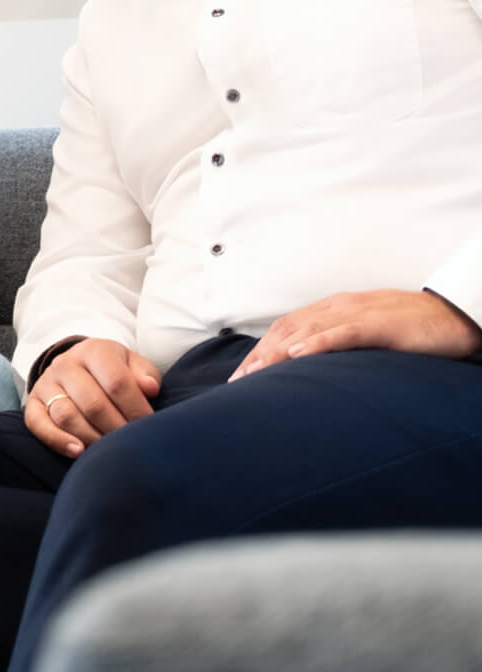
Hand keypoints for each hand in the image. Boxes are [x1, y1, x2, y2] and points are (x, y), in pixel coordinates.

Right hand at [24, 338, 160, 457]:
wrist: (76, 367)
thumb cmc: (110, 371)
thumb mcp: (130, 364)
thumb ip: (144, 373)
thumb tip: (149, 388)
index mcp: (93, 350)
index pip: (116, 382)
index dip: (136, 409)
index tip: (148, 426)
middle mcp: (65, 364)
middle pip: (93, 404)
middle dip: (116, 429)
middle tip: (130, 445)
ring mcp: (46, 383)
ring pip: (67, 416)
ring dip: (92, 439)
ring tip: (109, 451)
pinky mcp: (32, 403)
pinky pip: (39, 425)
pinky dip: (58, 441)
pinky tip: (79, 452)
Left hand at [229, 289, 481, 381]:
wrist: (452, 316)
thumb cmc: (409, 329)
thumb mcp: (365, 335)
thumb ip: (338, 346)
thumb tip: (311, 370)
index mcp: (333, 310)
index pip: (287, 329)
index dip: (261, 351)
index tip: (241, 377)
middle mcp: (338, 307)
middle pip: (289, 329)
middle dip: (260, 356)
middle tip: (238, 382)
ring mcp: (357, 313)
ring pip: (307, 330)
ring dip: (277, 352)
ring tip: (255, 373)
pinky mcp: (378, 324)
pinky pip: (342, 332)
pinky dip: (317, 343)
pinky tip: (297, 355)